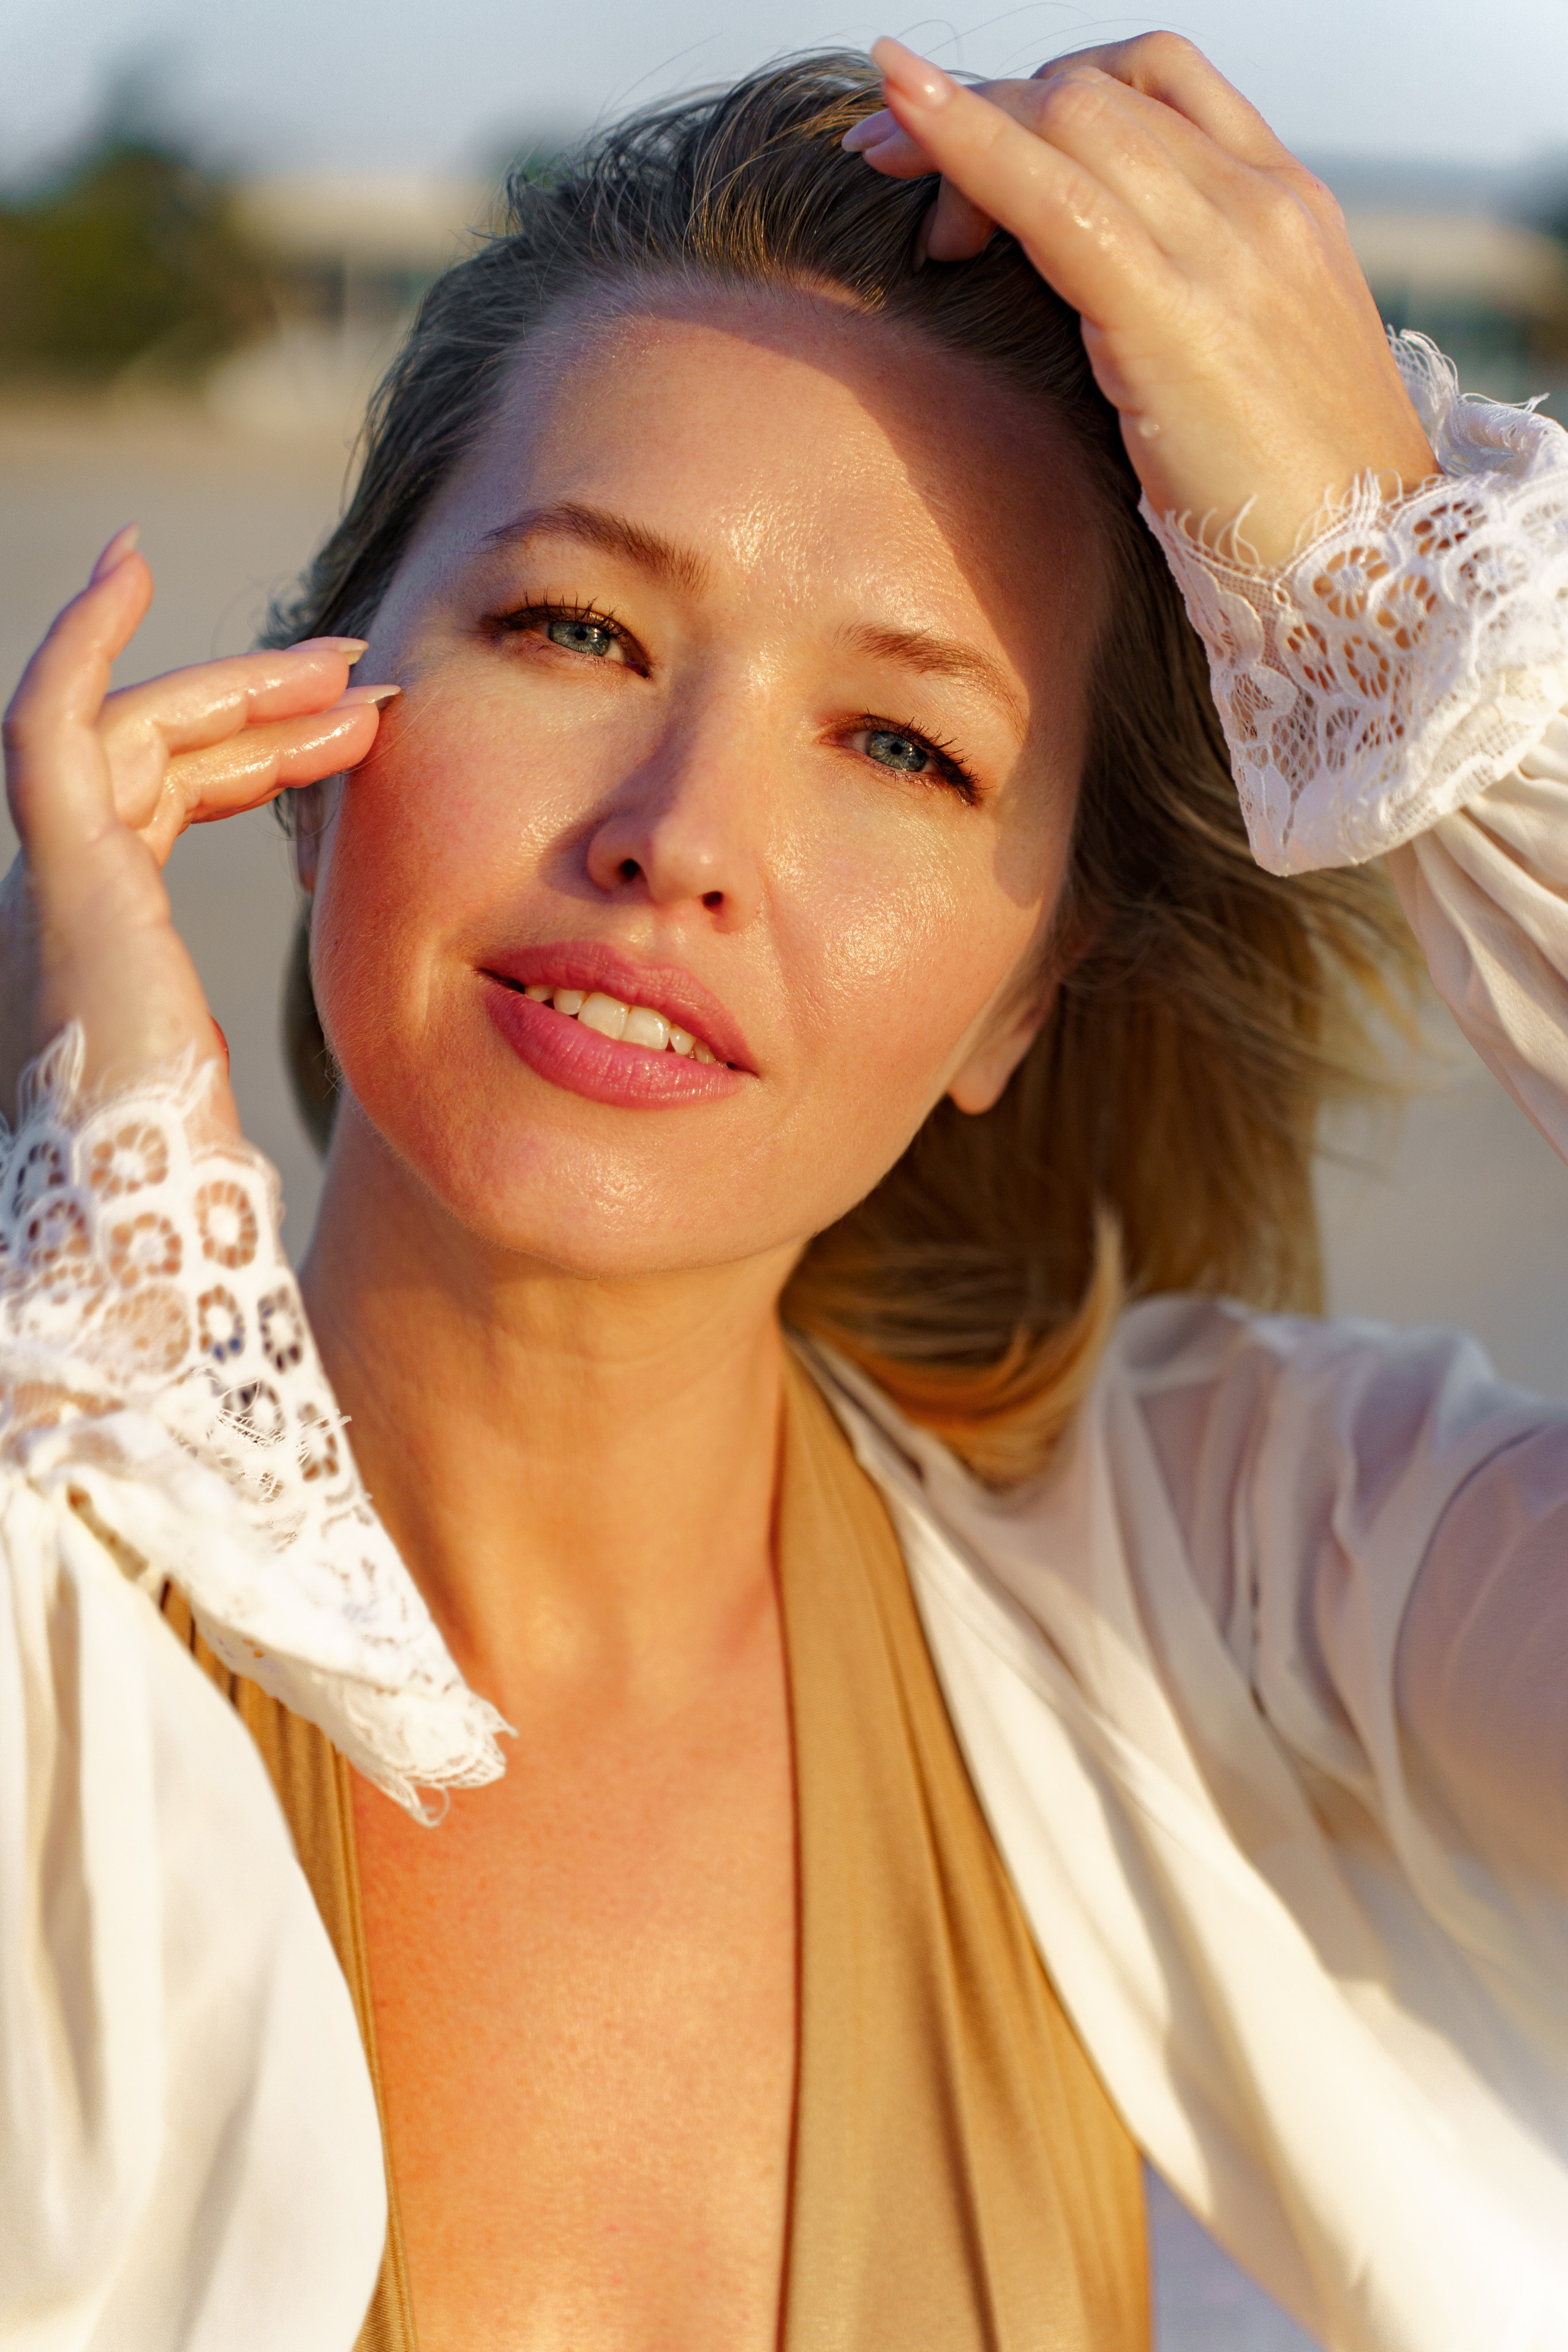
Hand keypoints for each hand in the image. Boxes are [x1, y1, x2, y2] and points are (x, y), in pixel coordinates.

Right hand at [0, 526, 397, 1132]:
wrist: (144, 1231)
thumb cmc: (195, 1181)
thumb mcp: (223, 1068)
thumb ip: (219, 1015)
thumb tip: (273, 1009)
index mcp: (96, 939)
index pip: (169, 800)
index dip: (254, 750)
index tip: (349, 719)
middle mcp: (54, 901)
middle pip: (157, 758)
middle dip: (261, 705)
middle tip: (365, 673)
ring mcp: (45, 886)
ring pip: (130, 735)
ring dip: (234, 685)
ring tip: (345, 665)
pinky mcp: (57, 875)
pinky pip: (49, 724)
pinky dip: (80, 641)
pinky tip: (126, 567)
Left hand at [845, 33, 1437, 562]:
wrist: (1380, 577)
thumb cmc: (1299, 508)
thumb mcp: (1246, 374)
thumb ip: (1180, 309)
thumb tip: (1085, 303)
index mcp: (1285, 207)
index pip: (1153, 83)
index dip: (1045, 94)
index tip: (959, 143)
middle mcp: (1262, 204)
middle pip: (1095, 89)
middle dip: (981, 107)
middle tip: (891, 169)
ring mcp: (1229, 249)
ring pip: (1069, 117)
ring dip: (954, 125)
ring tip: (881, 170)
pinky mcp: (1174, 316)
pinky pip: (1049, 195)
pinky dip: (961, 140)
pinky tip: (898, 118)